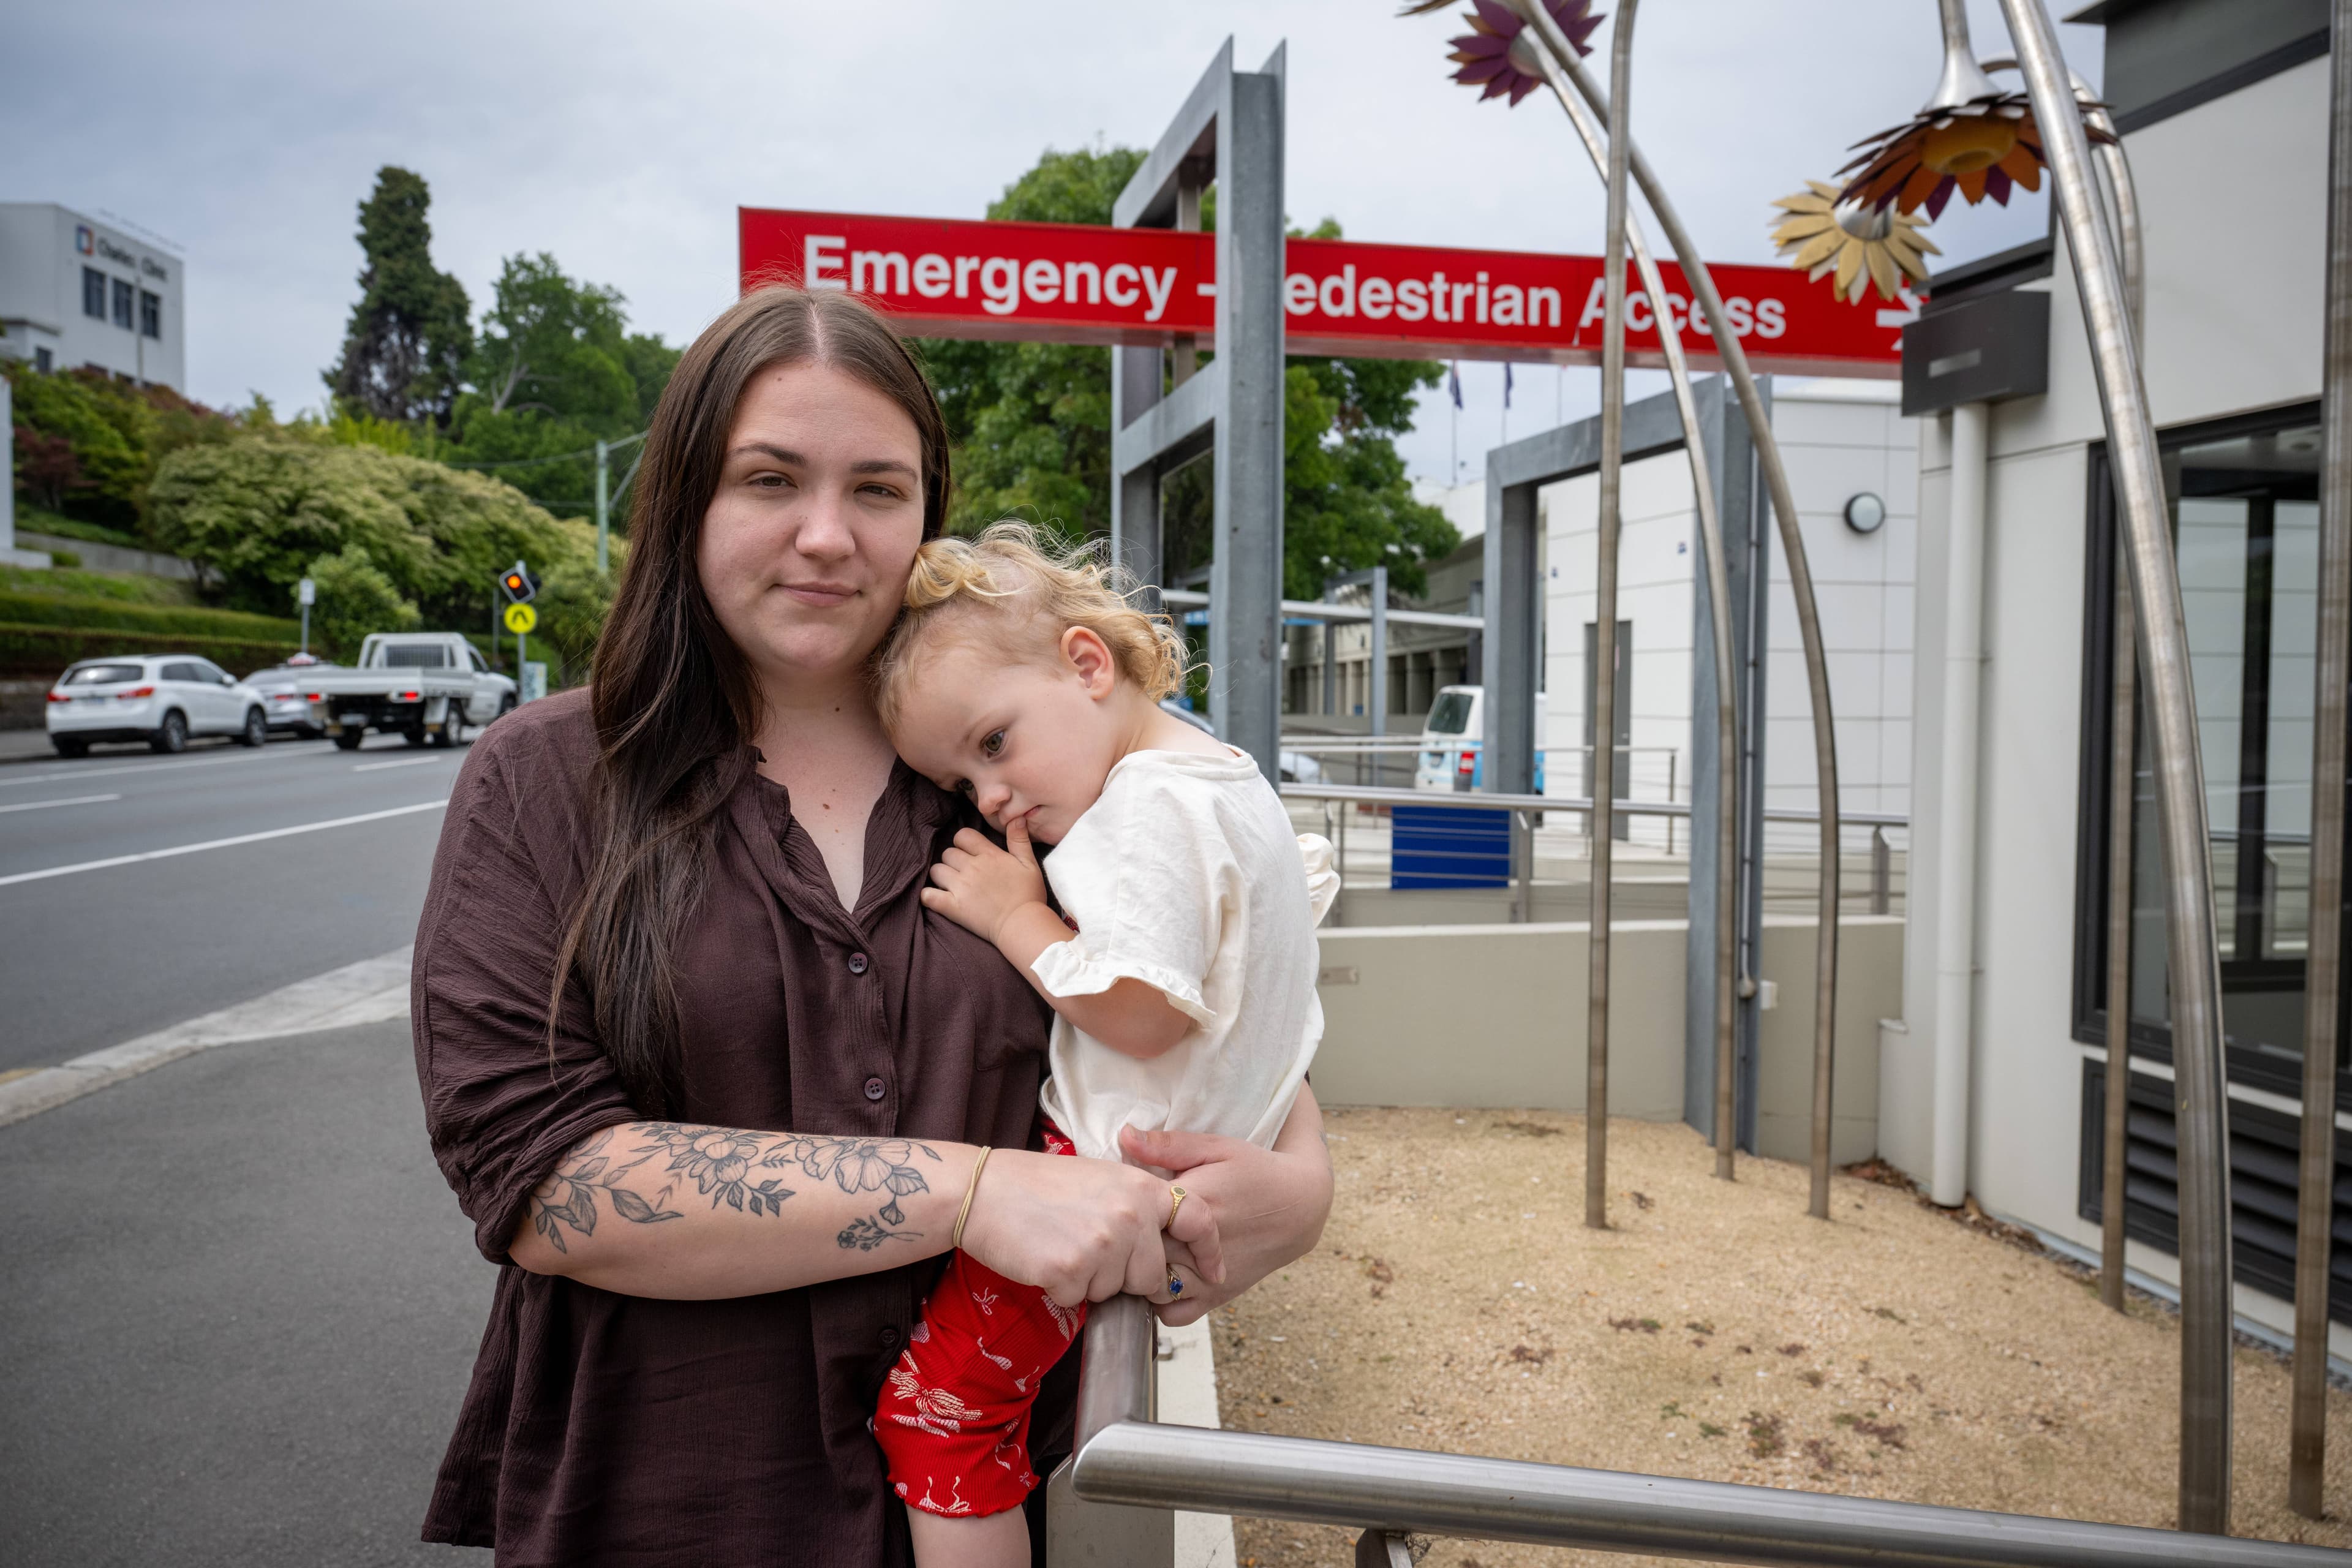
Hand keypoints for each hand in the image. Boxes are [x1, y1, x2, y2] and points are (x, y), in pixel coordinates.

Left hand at [921, 821, 1050, 947]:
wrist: (1022, 924)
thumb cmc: (1028, 895)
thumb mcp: (1030, 864)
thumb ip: (1019, 839)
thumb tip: (1016, 818)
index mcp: (989, 855)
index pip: (963, 836)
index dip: (963, 842)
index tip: (970, 853)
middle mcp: (972, 867)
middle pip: (948, 853)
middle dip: (953, 860)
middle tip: (963, 872)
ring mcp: (960, 887)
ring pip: (936, 870)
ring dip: (941, 876)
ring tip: (952, 885)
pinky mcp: (953, 907)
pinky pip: (928, 895)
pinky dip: (929, 895)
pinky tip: (936, 897)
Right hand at [956, 1147, 1224, 1308]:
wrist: (984, 1191)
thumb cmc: (1038, 1184)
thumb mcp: (1103, 1176)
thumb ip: (1139, 1203)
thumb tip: (1163, 1240)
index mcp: (1142, 1187)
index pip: (1197, 1220)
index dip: (1209, 1251)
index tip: (1214, 1271)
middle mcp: (1131, 1215)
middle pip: (1152, 1274)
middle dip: (1127, 1275)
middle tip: (1089, 1248)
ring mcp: (1103, 1245)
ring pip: (1116, 1291)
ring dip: (1091, 1281)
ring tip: (1063, 1245)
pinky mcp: (1073, 1271)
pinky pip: (1080, 1300)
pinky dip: (1062, 1289)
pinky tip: (1045, 1258)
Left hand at [1120, 1083, 1332, 1325]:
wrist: (1300, 1206)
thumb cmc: (1255, 1171)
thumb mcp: (1215, 1148)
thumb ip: (1168, 1146)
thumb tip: (1124, 1135)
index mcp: (1191, 1206)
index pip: (1133, 1216)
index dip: (1118, 1211)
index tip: (1114, 1203)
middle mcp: (1196, 1246)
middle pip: (1136, 1255)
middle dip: (1124, 1244)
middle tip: (1118, 1230)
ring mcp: (1207, 1276)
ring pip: (1149, 1290)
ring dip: (1138, 1275)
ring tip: (1136, 1254)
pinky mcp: (1217, 1295)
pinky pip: (1173, 1314)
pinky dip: (1160, 1303)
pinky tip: (1160, 1279)